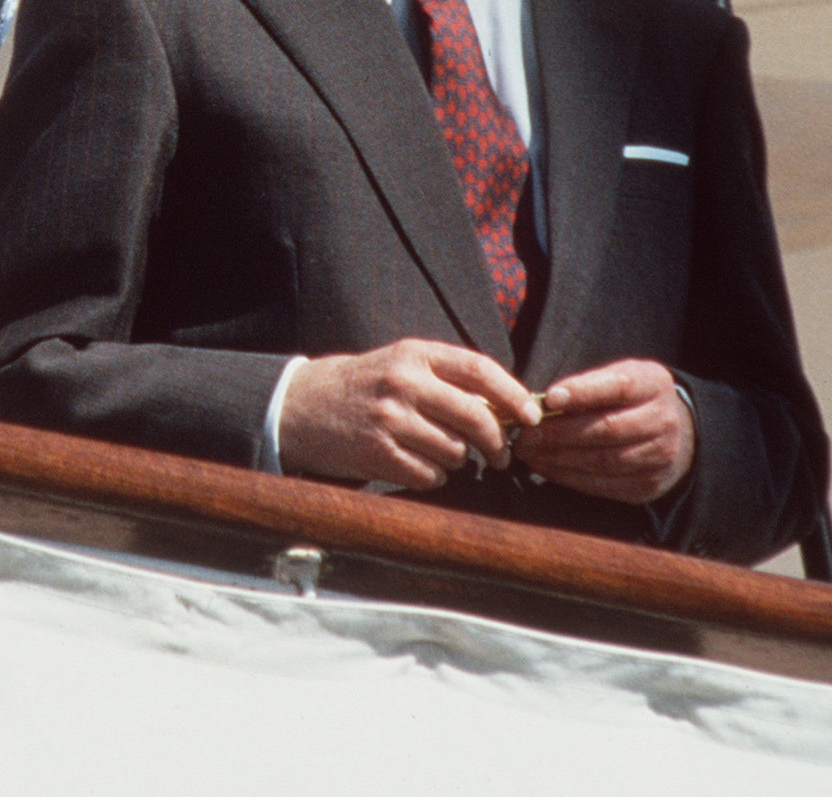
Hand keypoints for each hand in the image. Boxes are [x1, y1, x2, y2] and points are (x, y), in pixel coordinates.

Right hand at [279, 339, 539, 490]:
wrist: (300, 405)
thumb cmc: (363, 386)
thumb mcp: (400, 365)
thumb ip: (447, 379)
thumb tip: (506, 410)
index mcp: (415, 354)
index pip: (480, 370)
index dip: (513, 395)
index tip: (531, 417)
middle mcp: (404, 383)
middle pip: (477, 418)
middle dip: (498, 443)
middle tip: (500, 456)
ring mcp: (390, 419)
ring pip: (456, 452)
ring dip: (456, 460)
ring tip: (435, 451)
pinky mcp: (378, 452)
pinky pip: (431, 475)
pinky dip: (432, 476)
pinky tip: (415, 464)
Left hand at [512, 359, 694, 503]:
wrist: (672, 433)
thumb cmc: (630, 399)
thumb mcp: (617, 377)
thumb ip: (586, 385)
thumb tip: (544, 402)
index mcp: (653, 385)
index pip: (618, 387)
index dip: (583, 392)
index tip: (549, 398)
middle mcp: (663, 421)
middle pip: (608, 429)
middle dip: (560, 433)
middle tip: (526, 434)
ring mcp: (659, 457)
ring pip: (603, 460)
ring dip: (559, 458)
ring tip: (529, 451)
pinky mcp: (648, 486)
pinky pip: (604, 485)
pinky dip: (569, 477)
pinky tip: (546, 467)